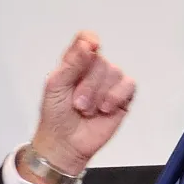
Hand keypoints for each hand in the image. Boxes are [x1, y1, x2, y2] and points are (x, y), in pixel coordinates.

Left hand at [29, 31, 134, 175]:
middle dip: (87, 85)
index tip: (89, 47)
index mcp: (73, 63)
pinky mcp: (122, 97)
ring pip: (114, 72)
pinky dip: (115, 97)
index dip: (89, 41)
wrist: (65, 142)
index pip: (85, 41)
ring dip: (98, 94)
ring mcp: (108, 83)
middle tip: (76, 103)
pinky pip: (128, 85)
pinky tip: (104, 109)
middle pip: (100, 60)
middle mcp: (92, 70)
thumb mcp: (55, 87)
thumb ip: (71, 64)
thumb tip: (86, 44)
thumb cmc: (55, 115)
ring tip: (86, 110)